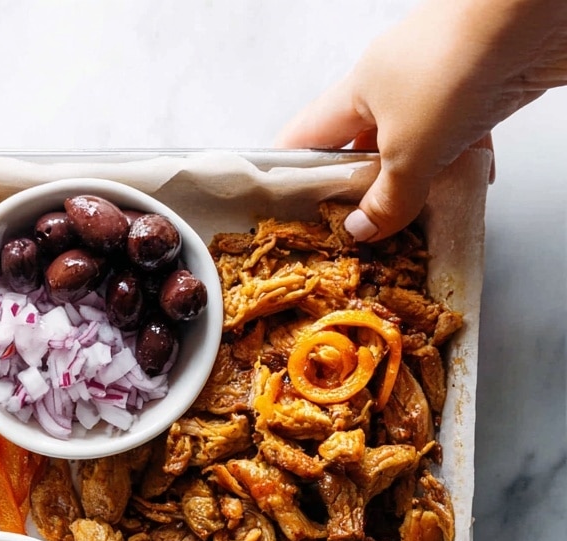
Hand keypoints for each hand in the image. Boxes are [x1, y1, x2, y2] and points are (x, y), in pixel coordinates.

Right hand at [276, 0, 566, 239]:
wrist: (536, 11)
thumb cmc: (457, 65)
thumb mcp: (410, 151)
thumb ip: (386, 199)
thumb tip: (363, 230)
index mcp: (355, 92)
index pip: (303, 140)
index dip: (288, 177)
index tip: (285, 217)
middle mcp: (389, 86)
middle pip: (358, 150)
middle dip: (356, 194)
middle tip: (352, 237)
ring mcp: (435, 87)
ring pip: (410, 149)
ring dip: (411, 186)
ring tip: (405, 227)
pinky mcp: (478, 91)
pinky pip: (457, 142)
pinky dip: (458, 170)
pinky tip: (464, 193)